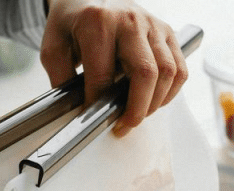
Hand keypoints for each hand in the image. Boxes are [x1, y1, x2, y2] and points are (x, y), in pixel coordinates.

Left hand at [40, 0, 187, 135]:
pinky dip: (170, 91)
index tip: (94, 118)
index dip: (99, 103)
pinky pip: (180, 68)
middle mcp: (129, 21)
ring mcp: (152, 25)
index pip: (103, 75)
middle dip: (136, 109)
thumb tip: (76, 109)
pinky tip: (154, 100)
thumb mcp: (53, 47)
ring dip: (155, 102)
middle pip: (146, 73)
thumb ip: (61, 78)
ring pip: (168, 72)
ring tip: (137, 114)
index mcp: (97, 23)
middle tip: (124, 125)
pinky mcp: (166, 31)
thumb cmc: (71, 22)